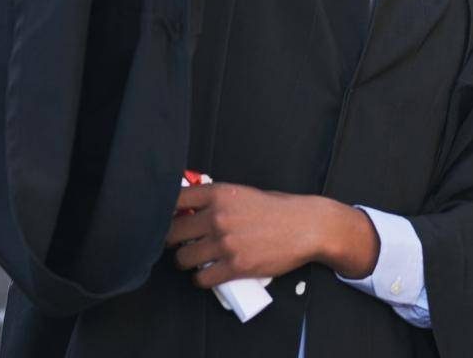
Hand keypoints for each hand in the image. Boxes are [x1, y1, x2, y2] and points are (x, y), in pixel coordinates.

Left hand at [168, 182, 365, 286]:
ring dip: (187, 260)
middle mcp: (218, 217)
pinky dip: (202, 278)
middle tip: (182, 241)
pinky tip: (210, 272)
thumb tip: (189, 209)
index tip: (168, 218)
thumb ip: (217, 201)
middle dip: (173, 239)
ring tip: (197, 258)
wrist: (307, 227)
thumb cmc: (278, 209)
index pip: (175, 200)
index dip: (166, 211)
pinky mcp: (234, 266)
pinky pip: (201, 279)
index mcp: (220, 194)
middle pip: (172, 233)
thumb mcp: (245, 194)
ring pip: (183, 259)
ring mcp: (225, 243)